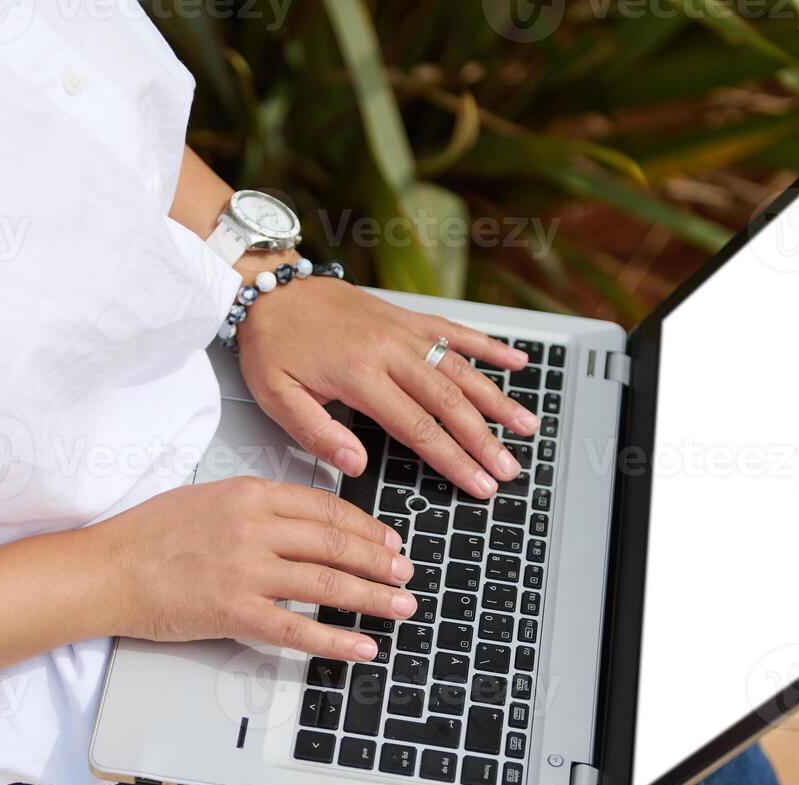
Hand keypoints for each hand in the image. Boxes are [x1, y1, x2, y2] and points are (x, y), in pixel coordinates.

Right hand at [94, 476, 414, 660]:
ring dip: (372, 598)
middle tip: (406, 574)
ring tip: (400, 606)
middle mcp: (253, 527)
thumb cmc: (145, 536)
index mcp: (249, 494)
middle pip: (336, 543)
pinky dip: (337, 640)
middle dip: (380, 561)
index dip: (365, 527)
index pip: (325, 508)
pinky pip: (298, 630)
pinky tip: (363, 647)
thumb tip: (300, 520)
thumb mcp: (206, 498)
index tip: (388, 540)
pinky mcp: (234, 612)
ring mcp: (245, 570)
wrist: (104, 569)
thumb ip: (254, 506)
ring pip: (327, 584)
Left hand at [234, 265, 538, 498]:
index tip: (477, 483)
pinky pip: (455, 331)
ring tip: (527, 426)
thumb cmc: (272, 343)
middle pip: (449, 403)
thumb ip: (316, 433)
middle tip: (509, 470)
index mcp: (359, 375)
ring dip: (498, 400)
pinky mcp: (406, 317)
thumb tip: (355, 464)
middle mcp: (389, 351)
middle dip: (484, 440)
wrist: (270, 288)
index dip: (452, 460)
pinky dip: (489, 347)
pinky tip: (517, 361)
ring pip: (461, 369)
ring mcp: (403, 332)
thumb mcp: (275, 396)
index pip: (417, 428)